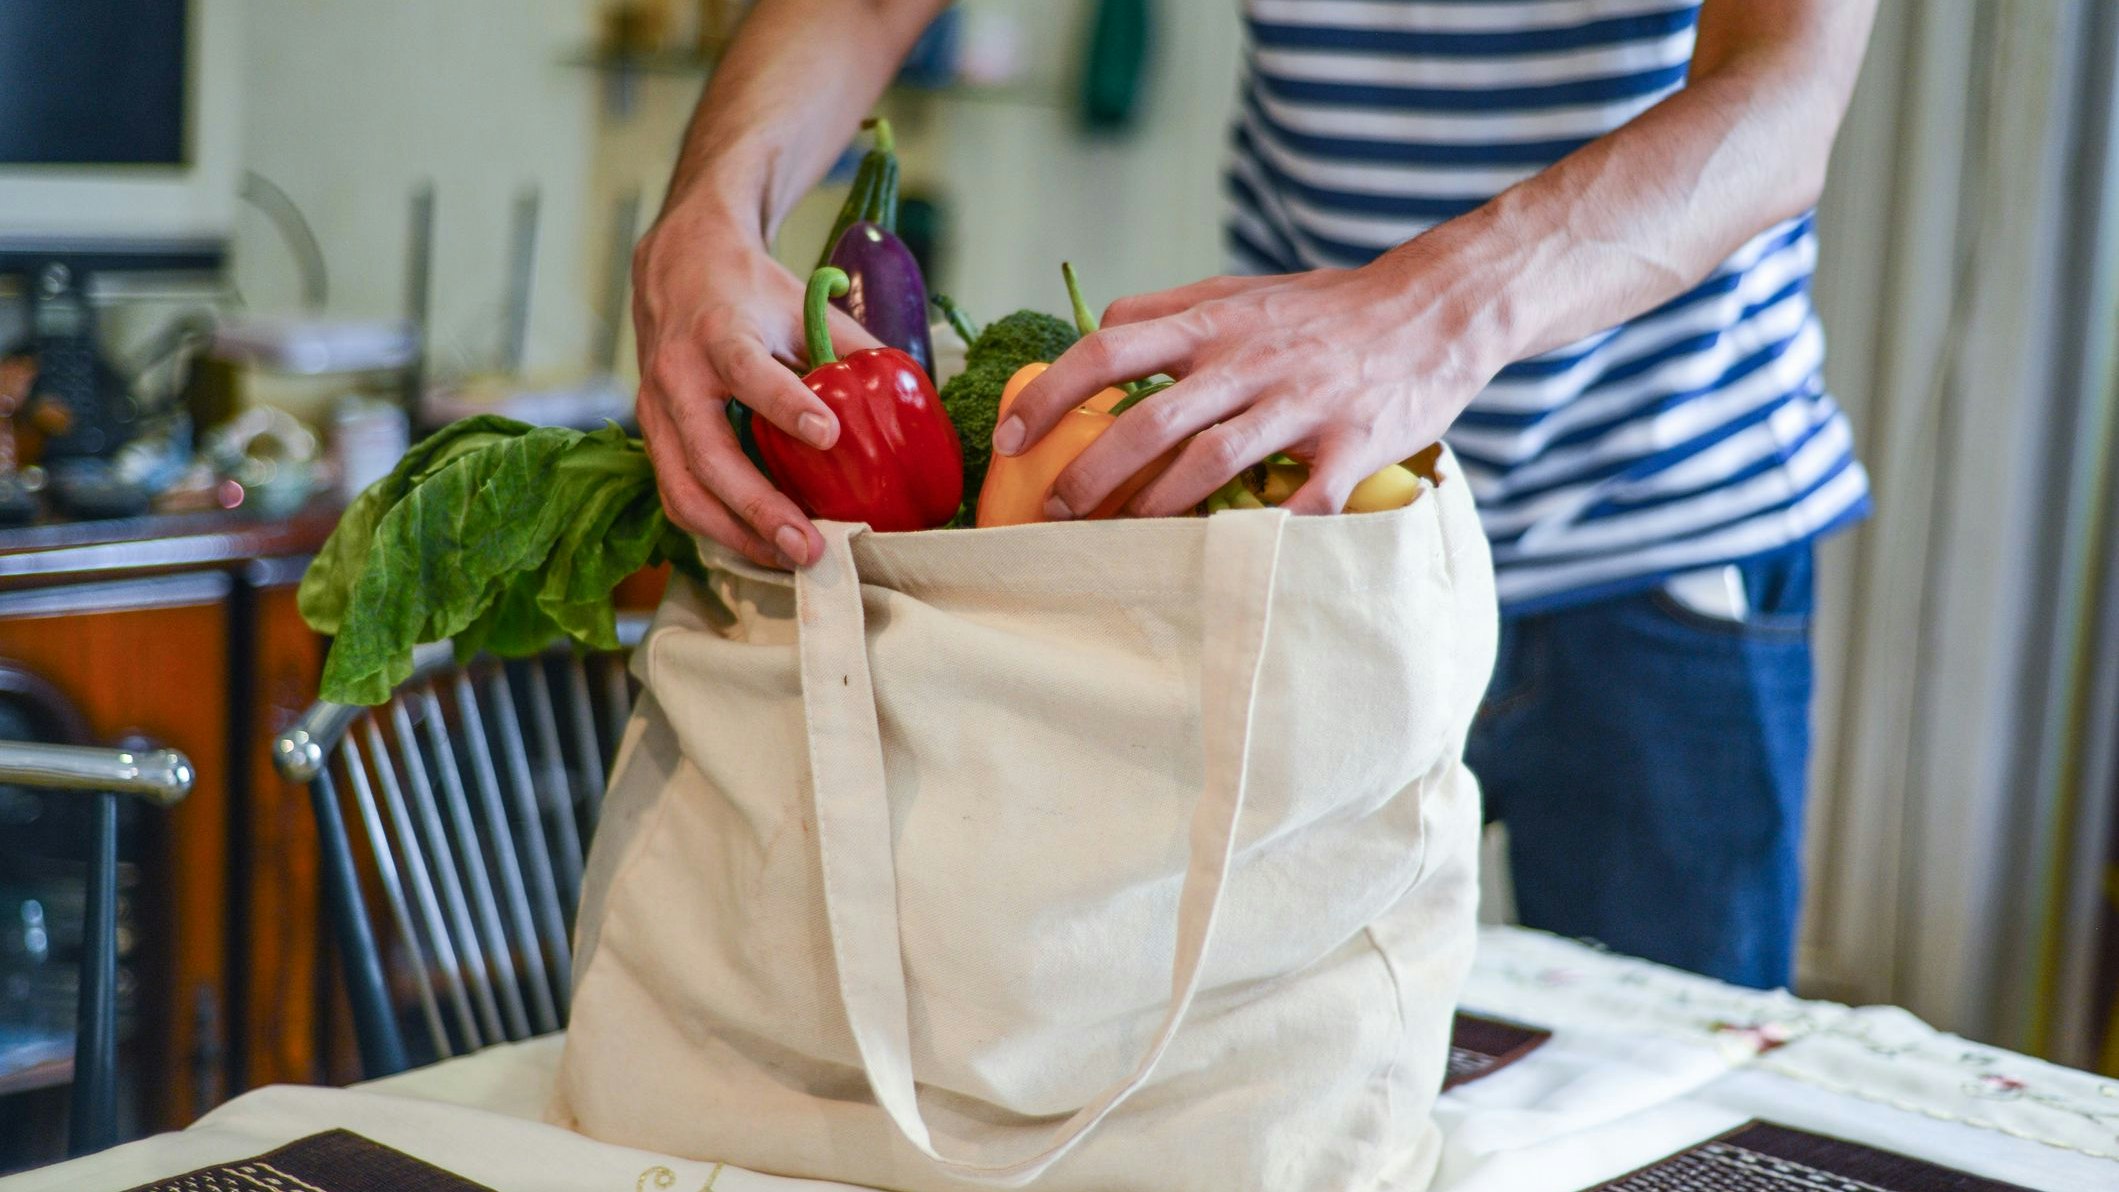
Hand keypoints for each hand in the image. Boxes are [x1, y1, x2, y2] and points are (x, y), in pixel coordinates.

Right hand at [632, 203, 880, 567]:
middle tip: (810, 545)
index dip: (785, 405)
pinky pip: (678, 496)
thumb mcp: (799, 305)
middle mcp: (677, 376)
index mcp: (719, 332)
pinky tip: (762, 546)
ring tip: (791, 560)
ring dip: (738, 535)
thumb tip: (906, 399)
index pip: (748, 370)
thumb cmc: (748, 291)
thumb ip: (846, 350)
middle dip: (759, 508)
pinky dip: (719, 530)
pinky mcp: (655, 439)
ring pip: (684, 490)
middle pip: (708, 454)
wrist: (676, 269)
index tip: (828, 436)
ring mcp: (657, 412)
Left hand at [993, 253, 1506, 517]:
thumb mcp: (1242, 292)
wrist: (1436, 307)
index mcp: (1214, 323)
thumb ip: (1170, 311)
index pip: (1109, 349)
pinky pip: (1303, 499)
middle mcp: (1250, 359)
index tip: (1010, 439)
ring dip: (1157, 508)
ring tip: (1122, 540)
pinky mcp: (1353, 442)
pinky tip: (1232, 559)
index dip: (1050, 395)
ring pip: (1212, 460)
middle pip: (1149, 419)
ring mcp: (1301, 402)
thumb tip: (1095, 329)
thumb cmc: (1327, 308)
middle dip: (1091, 474)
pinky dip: (1266, 532)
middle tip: (1056, 514)